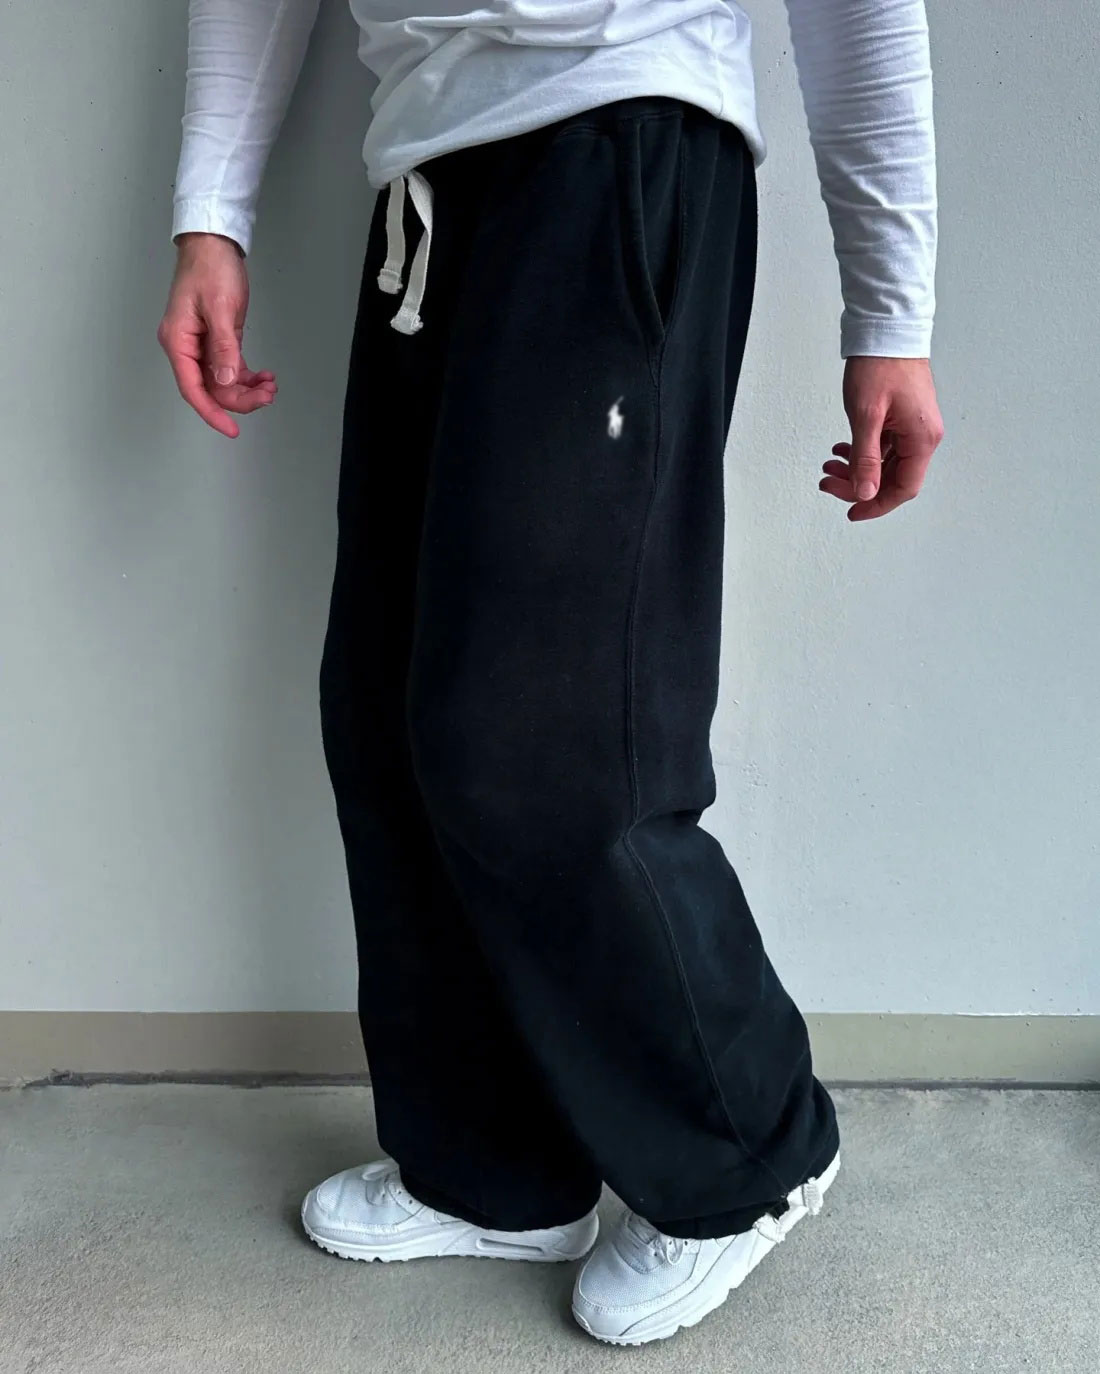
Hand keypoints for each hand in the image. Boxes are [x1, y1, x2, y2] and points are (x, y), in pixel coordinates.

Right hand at [157, 232, 276, 438]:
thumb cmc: (210, 268)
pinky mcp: (218, 340)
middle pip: (211, 389)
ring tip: (270, 386)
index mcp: (178, 341)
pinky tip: (265, 378)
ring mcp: (202, 345)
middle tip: (266, 396)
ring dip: (247, 389)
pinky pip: (231, 369)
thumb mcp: (219, 308)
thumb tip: (226, 380)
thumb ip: (223, 347)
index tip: (231, 428)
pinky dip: (248, 377)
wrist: (214, 244)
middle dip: (239, 398)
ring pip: (223, 381)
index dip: (212, 412)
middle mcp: (187, 347)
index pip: (192, 388)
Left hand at [819, 356, 943, 520]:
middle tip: (829, 482)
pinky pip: (884, 446)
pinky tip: (842, 448)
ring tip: (830, 464)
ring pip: (885, 463)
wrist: (886, 330)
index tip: (852, 512)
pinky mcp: (904, 417)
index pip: (902, 488)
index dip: (876, 504)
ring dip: (856, 468)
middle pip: (892, 478)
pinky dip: (862, 451)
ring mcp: (913, 426)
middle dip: (858, 485)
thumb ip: (865, 458)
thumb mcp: (866, 416)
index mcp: (921, 438)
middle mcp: (923, 435)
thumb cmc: (881, 364)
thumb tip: (865, 492)